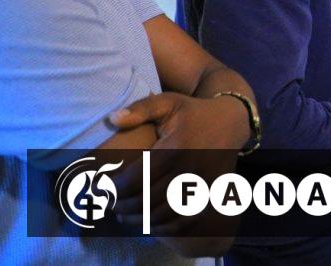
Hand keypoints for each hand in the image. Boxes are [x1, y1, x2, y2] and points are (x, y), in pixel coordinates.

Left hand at [109, 93, 246, 234]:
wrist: (231, 121)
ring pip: (164, 214)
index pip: (135, 180)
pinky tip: (149, 223)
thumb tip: (112, 119)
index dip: (112, 190)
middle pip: (147, 200)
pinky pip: (185, 219)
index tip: (99, 190)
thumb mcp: (167, 102)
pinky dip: (164, 227)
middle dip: (122, 207)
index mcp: (175, 147)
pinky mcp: (210, 193)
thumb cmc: (192, 112)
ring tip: (125, 215)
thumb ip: (140, 109)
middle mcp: (189, 169)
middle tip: (109, 204)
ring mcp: (202, 184)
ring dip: (140, 219)